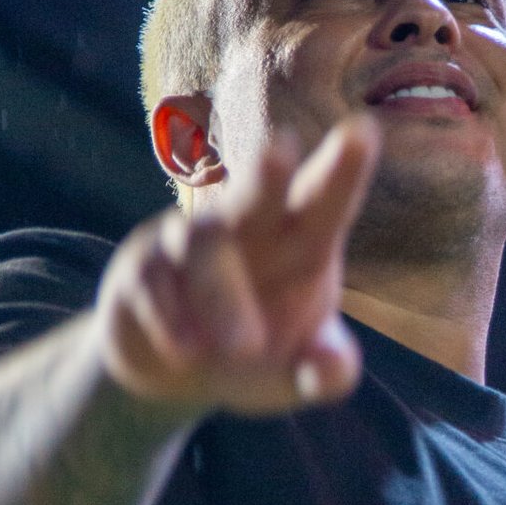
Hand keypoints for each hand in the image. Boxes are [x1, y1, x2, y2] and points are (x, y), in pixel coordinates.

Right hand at [93, 118, 380, 417]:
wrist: (175, 372)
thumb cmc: (255, 352)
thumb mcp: (296, 376)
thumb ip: (323, 372)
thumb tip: (336, 368)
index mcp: (298, 241)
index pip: (324, 201)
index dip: (345, 169)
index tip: (364, 129)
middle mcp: (246, 228)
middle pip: (257, 193)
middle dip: (268, 171)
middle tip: (282, 148)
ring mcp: (188, 242)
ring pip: (204, 245)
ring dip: (222, 297)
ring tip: (244, 349)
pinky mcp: (141, 268)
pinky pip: (153, 284)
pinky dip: (171, 319)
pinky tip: (184, 351)